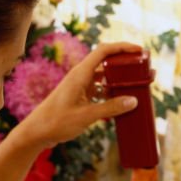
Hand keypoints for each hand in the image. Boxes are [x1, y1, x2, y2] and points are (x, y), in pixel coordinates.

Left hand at [15, 41, 141, 149]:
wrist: (37, 133)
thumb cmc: (56, 122)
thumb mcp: (86, 116)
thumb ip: (110, 108)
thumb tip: (133, 101)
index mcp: (80, 74)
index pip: (104, 51)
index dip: (123, 47)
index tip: (139, 51)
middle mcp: (80, 77)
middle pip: (107, 62)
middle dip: (126, 64)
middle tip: (143, 70)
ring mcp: (80, 87)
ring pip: (104, 78)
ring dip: (120, 80)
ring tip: (137, 86)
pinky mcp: (80, 98)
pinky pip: (100, 91)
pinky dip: (111, 94)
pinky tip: (121, 103)